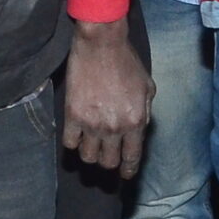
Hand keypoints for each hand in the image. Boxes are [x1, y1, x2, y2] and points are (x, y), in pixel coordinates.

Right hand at [63, 18, 151, 176]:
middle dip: (110, 162)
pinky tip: (76, 136)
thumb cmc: (127, 62)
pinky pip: (70, 143)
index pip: (132, 158)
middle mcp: (114, 128)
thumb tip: (140, 130)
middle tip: (107, 157)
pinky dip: (73, 143)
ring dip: (91, 155)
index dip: (128, 170)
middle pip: (109, 162)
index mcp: (136, 122)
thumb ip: (146, 113)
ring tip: (91, 147)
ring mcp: (92, 123)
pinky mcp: (72, 115)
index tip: (125, 175)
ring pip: (88, 157)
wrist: (101, 44)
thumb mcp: (148, 88)